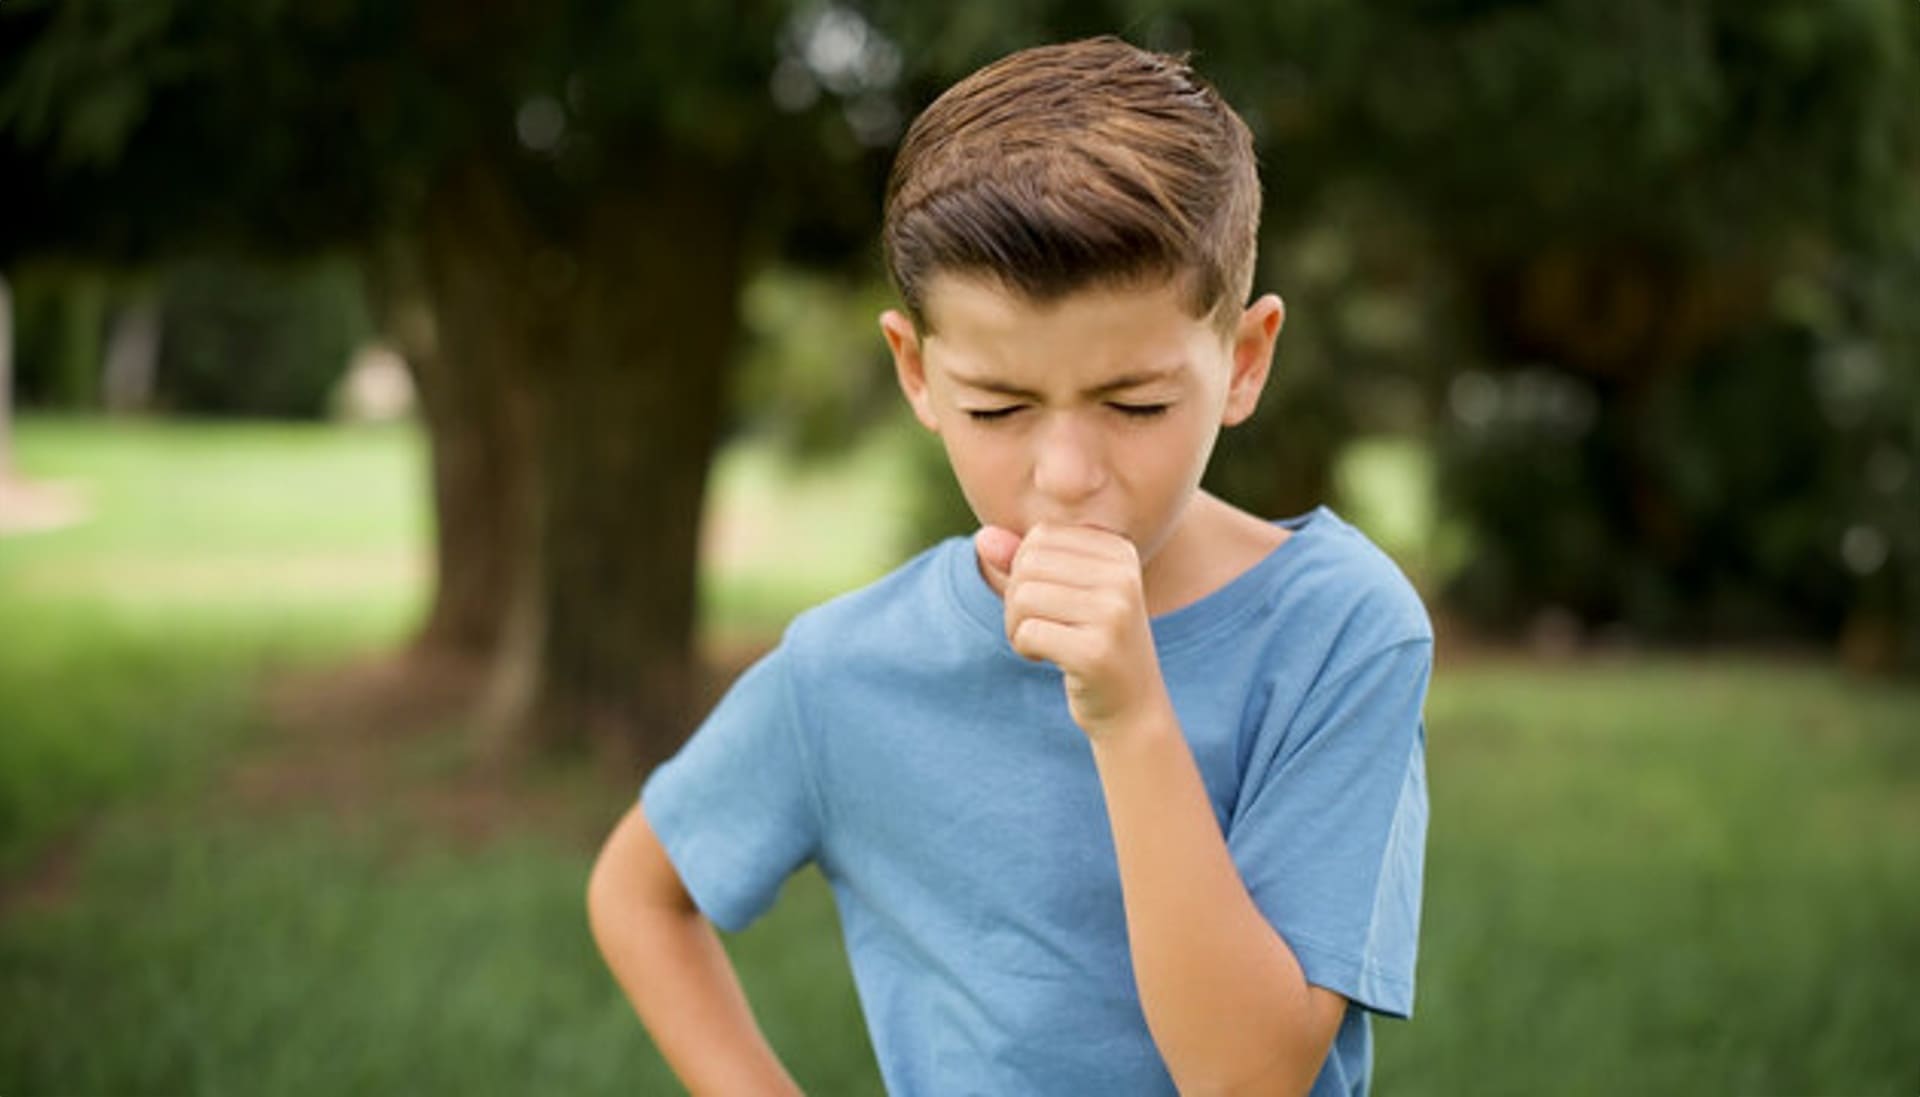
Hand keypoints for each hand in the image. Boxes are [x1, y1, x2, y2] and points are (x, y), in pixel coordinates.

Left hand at [975, 523, 1171, 740]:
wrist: (1133, 706)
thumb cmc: (1092, 641)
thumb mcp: (1062, 592)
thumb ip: (1024, 562)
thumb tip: (983, 538)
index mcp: (1120, 550)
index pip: (1042, 536)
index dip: (1025, 568)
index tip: (1047, 600)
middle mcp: (1123, 576)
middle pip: (1029, 563)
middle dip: (1016, 597)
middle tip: (1037, 625)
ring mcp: (1113, 614)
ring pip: (1023, 596)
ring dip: (1017, 625)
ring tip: (1042, 642)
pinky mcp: (1096, 651)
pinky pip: (1027, 633)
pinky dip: (1024, 647)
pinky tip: (1047, 658)